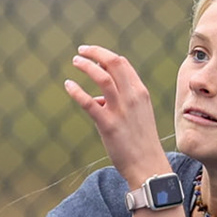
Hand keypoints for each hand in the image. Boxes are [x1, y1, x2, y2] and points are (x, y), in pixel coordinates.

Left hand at [64, 44, 170, 184]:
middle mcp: (132, 97)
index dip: (105, 55)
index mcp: (140, 92)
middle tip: (81, 51)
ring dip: (86, 66)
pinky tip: (68, 85)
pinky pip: (89, 102)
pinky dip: (76, 91)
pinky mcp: (109, 125)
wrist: (148, 165)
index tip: (93, 54)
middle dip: (95, 52)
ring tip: (75, 61)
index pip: (123, 64)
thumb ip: (121, 102)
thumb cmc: (141, 141)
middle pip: (114, 63)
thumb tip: (98, 98)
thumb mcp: (138, 115)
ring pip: (102, 77)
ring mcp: (121, 110)